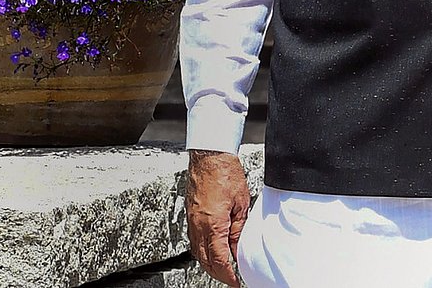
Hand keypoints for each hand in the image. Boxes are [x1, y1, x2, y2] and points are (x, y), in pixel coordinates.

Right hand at [186, 149, 250, 286]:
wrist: (209, 156)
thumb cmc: (227, 174)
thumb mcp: (241, 203)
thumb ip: (238, 228)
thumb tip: (238, 248)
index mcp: (212, 225)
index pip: (219, 259)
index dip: (229, 274)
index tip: (237, 281)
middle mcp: (198, 226)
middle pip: (205, 261)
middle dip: (219, 273)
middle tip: (232, 278)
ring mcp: (192, 222)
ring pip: (198, 252)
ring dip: (210, 264)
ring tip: (224, 269)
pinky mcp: (190, 216)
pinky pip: (194, 241)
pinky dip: (203, 251)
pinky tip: (212, 251)